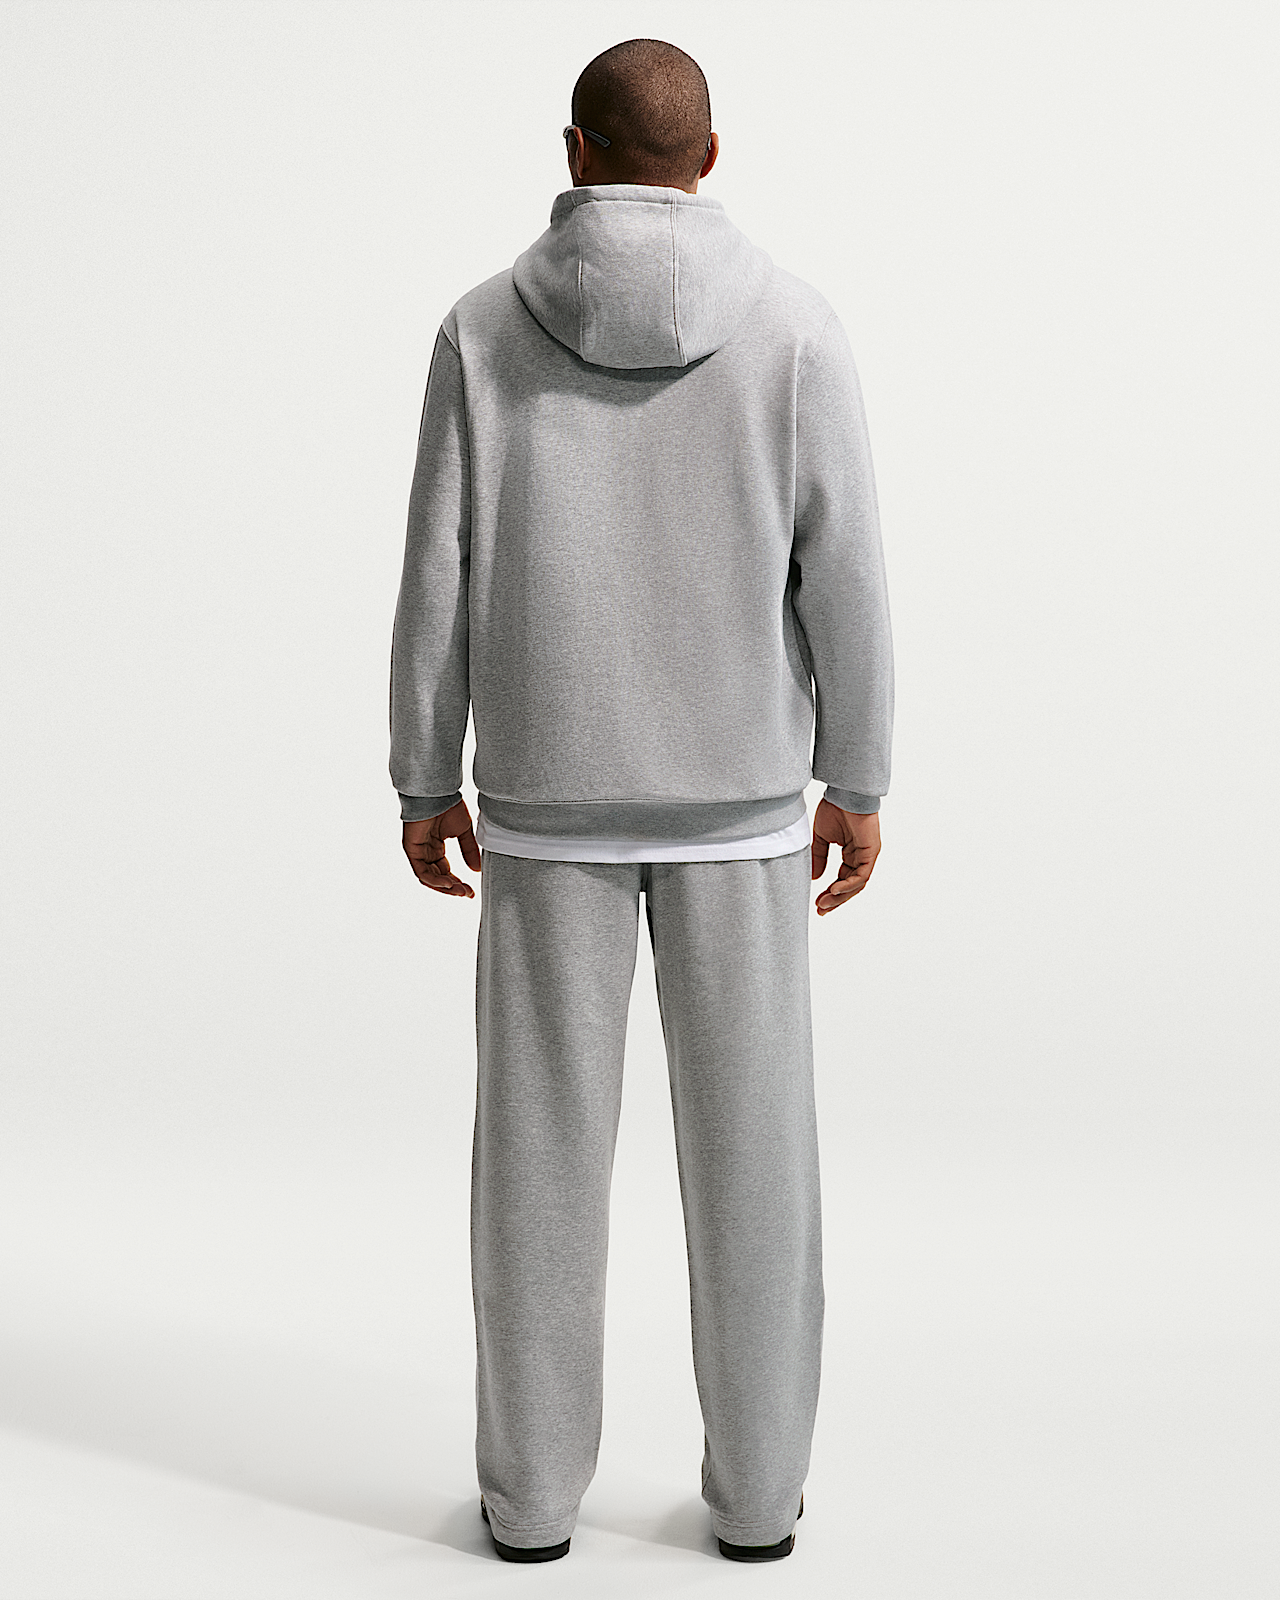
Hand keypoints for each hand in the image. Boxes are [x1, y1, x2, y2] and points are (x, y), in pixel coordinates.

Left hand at [402, 799, 481, 898]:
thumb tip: (477, 870)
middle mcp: (426, 852)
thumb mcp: (463, 832)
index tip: (471, 891)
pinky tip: (448, 884)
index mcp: (436, 848)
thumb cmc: (448, 807)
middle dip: (453, 888)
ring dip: (445, 887)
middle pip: (437, 878)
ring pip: (429, 878)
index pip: (445, 872)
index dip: (458, 883)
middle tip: (467, 893)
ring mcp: (418, 852)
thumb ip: (469, 850)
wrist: (437, 794)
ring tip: (460, 891)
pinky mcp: (411, 850)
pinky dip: (435, 880)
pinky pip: (421, 872)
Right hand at [811, 799, 880, 915]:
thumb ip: (819, 857)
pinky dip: (848, 884)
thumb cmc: (835, 809)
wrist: (844, 793)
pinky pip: (861, 875)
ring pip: (856, 884)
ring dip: (840, 896)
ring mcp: (868, 855)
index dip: (831, 893)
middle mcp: (861, 857)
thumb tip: (814, 878)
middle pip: (851, 886)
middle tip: (821, 910)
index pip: (843, 879)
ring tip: (825, 903)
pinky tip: (834, 890)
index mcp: (851, 853)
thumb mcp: (821, 838)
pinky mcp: (872, 851)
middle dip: (835, 900)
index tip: (818, 904)